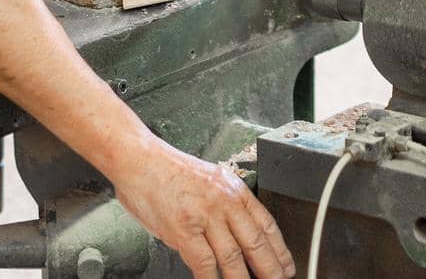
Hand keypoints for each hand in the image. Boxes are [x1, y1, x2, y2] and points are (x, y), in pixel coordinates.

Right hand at [114, 139, 294, 277]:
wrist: (140, 159)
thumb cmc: (168, 171)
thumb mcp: (209, 181)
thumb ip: (224, 208)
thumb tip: (236, 237)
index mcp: (234, 189)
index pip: (267, 224)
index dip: (280, 250)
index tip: (286, 265)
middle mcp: (224, 201)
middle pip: (256, 244)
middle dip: (270, 270)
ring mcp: (205, 215)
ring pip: (234, 258)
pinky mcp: (183, 229)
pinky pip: (205, 263)